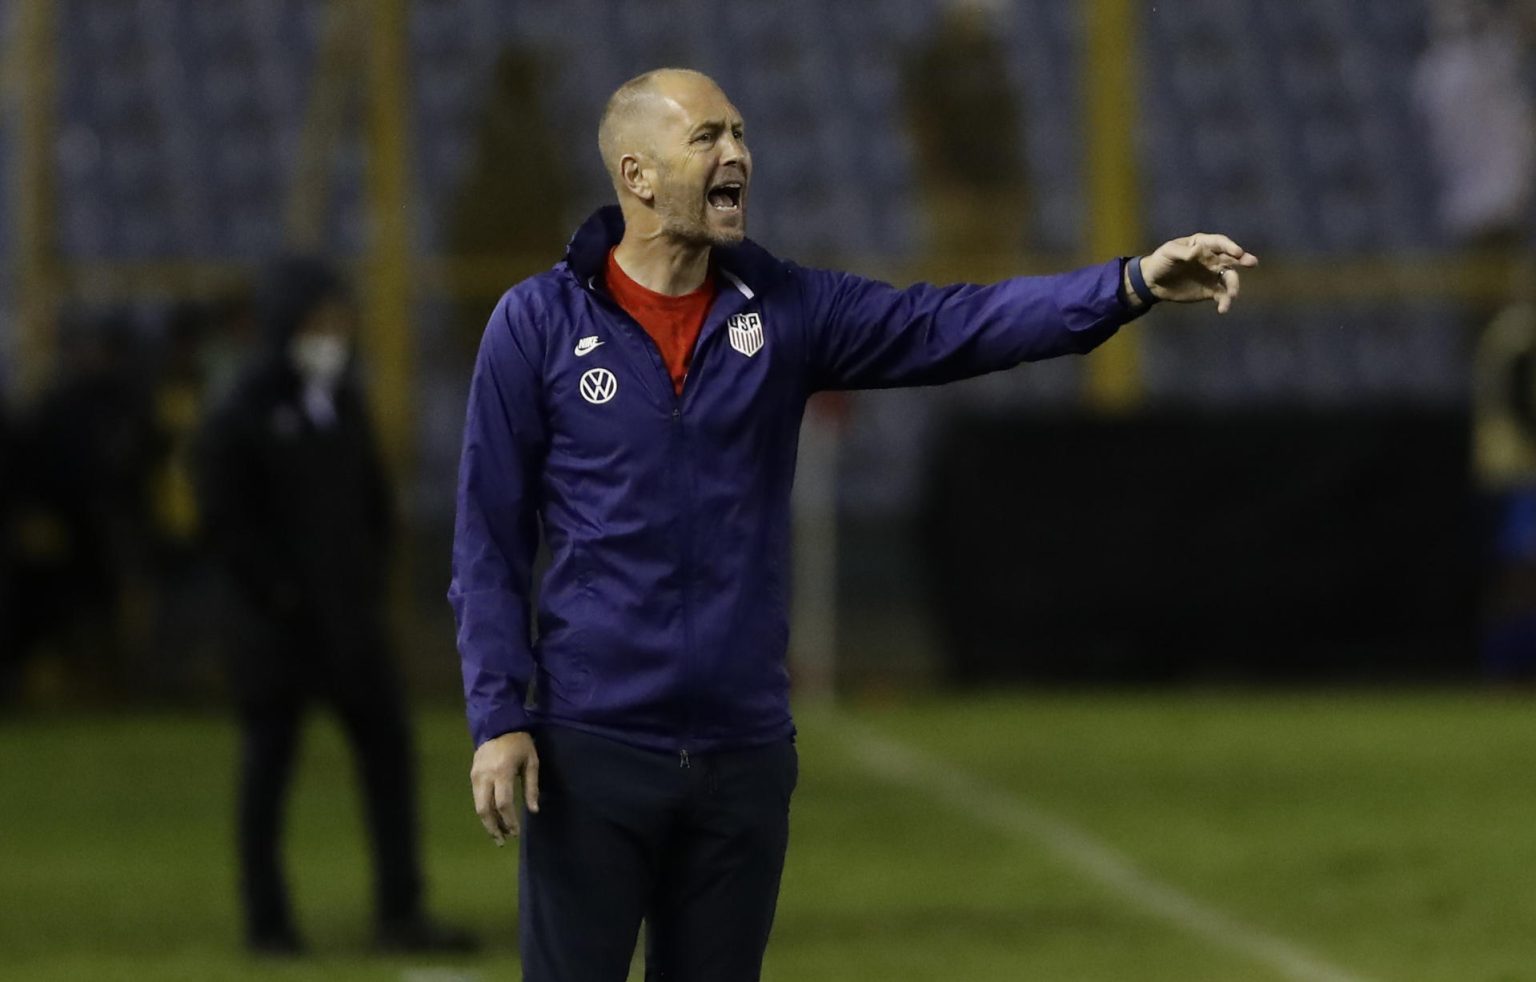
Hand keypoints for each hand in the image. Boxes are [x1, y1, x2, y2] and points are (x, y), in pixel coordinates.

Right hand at [470, 730, 539, 845]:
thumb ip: (532, 787)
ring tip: (499, 834)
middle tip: (503, 842)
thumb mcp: (531, 762)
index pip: (503, 803)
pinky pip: (477, 798)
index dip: (509, 820)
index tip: (516, 832)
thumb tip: (534, 811)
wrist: (497, 725)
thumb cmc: (519, 743)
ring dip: (487, 822)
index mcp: (502, 771)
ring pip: (478, 806)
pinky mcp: (472, 775)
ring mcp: (476, 776)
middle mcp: (485, 776)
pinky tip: (494, 818)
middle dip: (493, 828)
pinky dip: (484, 811)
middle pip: (484, 809)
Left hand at [1138, 233, 1258, 313]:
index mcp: (1203, 244)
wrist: (1152, 282)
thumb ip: (1183, 252)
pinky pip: (1222, 295)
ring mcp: (1213, 274)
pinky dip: (1225, 301)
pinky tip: (1222, 309)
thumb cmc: (1160, 261)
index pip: (1220, 243)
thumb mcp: (1168, 252)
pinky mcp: (1210, 290)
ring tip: (1232, 295)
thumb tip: (1199, 251)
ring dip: (1233, 286)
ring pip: (1230, 278)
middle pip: (1231, 259)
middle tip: (1252, 262)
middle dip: (1243, 260)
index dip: (1230, 246)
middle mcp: (1212, 258)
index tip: (1237, 252)